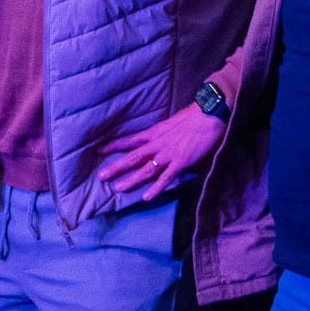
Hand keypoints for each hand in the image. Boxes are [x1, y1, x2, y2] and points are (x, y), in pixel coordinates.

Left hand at [96, 103, 226, 200]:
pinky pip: (166, 178)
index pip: (130, 140)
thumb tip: (159, 138)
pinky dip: (156, 188)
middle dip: (116, 167)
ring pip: (146, 170)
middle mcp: (158, 144)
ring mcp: (168, 154)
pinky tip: (147, 197)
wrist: (210, 113)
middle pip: (133, 157)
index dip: (114, 145)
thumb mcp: (173, 122)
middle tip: (101, 176)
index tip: (99, 150)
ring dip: (132, 180)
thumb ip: (164, 133)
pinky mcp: (181, 162)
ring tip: (118, 189)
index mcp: (156, 132)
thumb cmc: (195, 115)